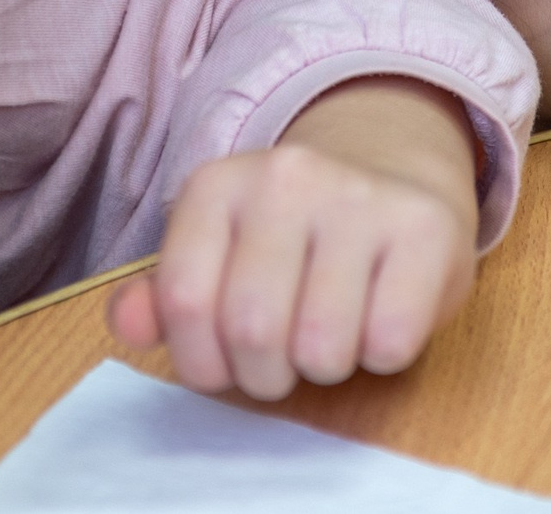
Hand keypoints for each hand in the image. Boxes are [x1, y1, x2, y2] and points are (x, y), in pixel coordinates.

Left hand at [107, 79, 479, 401]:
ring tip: (330, 335)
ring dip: (324, 368)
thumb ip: (167, 295)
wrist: (393, 174)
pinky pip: (389, 342)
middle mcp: (283, 177)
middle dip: (266, 376)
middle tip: (282, 360)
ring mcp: (357, 196)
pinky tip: (378, 316)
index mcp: (216, 185)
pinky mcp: (423, 227)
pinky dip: (381, 356)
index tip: (224, 364)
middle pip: (253, 331)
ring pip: (322, 347)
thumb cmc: (293, 239)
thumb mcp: (220, 254)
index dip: (201, 362)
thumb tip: (127, 322)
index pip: (183, 301)